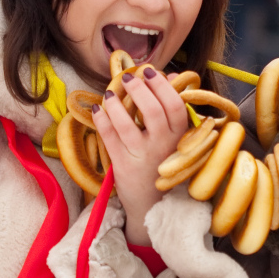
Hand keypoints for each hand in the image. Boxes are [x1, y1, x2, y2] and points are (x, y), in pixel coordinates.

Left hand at [92, 69, 189, 245]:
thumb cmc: (165, 164)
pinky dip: (102, 121)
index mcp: (180, 137)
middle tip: (128, 77)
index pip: (175, 106)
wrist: (152, 205)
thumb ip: (174, 108)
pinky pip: (109, 139)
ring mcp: (142, 156)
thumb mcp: (177, 138)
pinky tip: (98, 109)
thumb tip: (171, 76)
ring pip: (127, 125)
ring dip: (116, 104)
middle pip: (152, 111)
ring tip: (110, 92)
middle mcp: (163, 146)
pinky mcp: (122, 166)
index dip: (162, 85)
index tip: (150, 71)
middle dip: (139, 89)